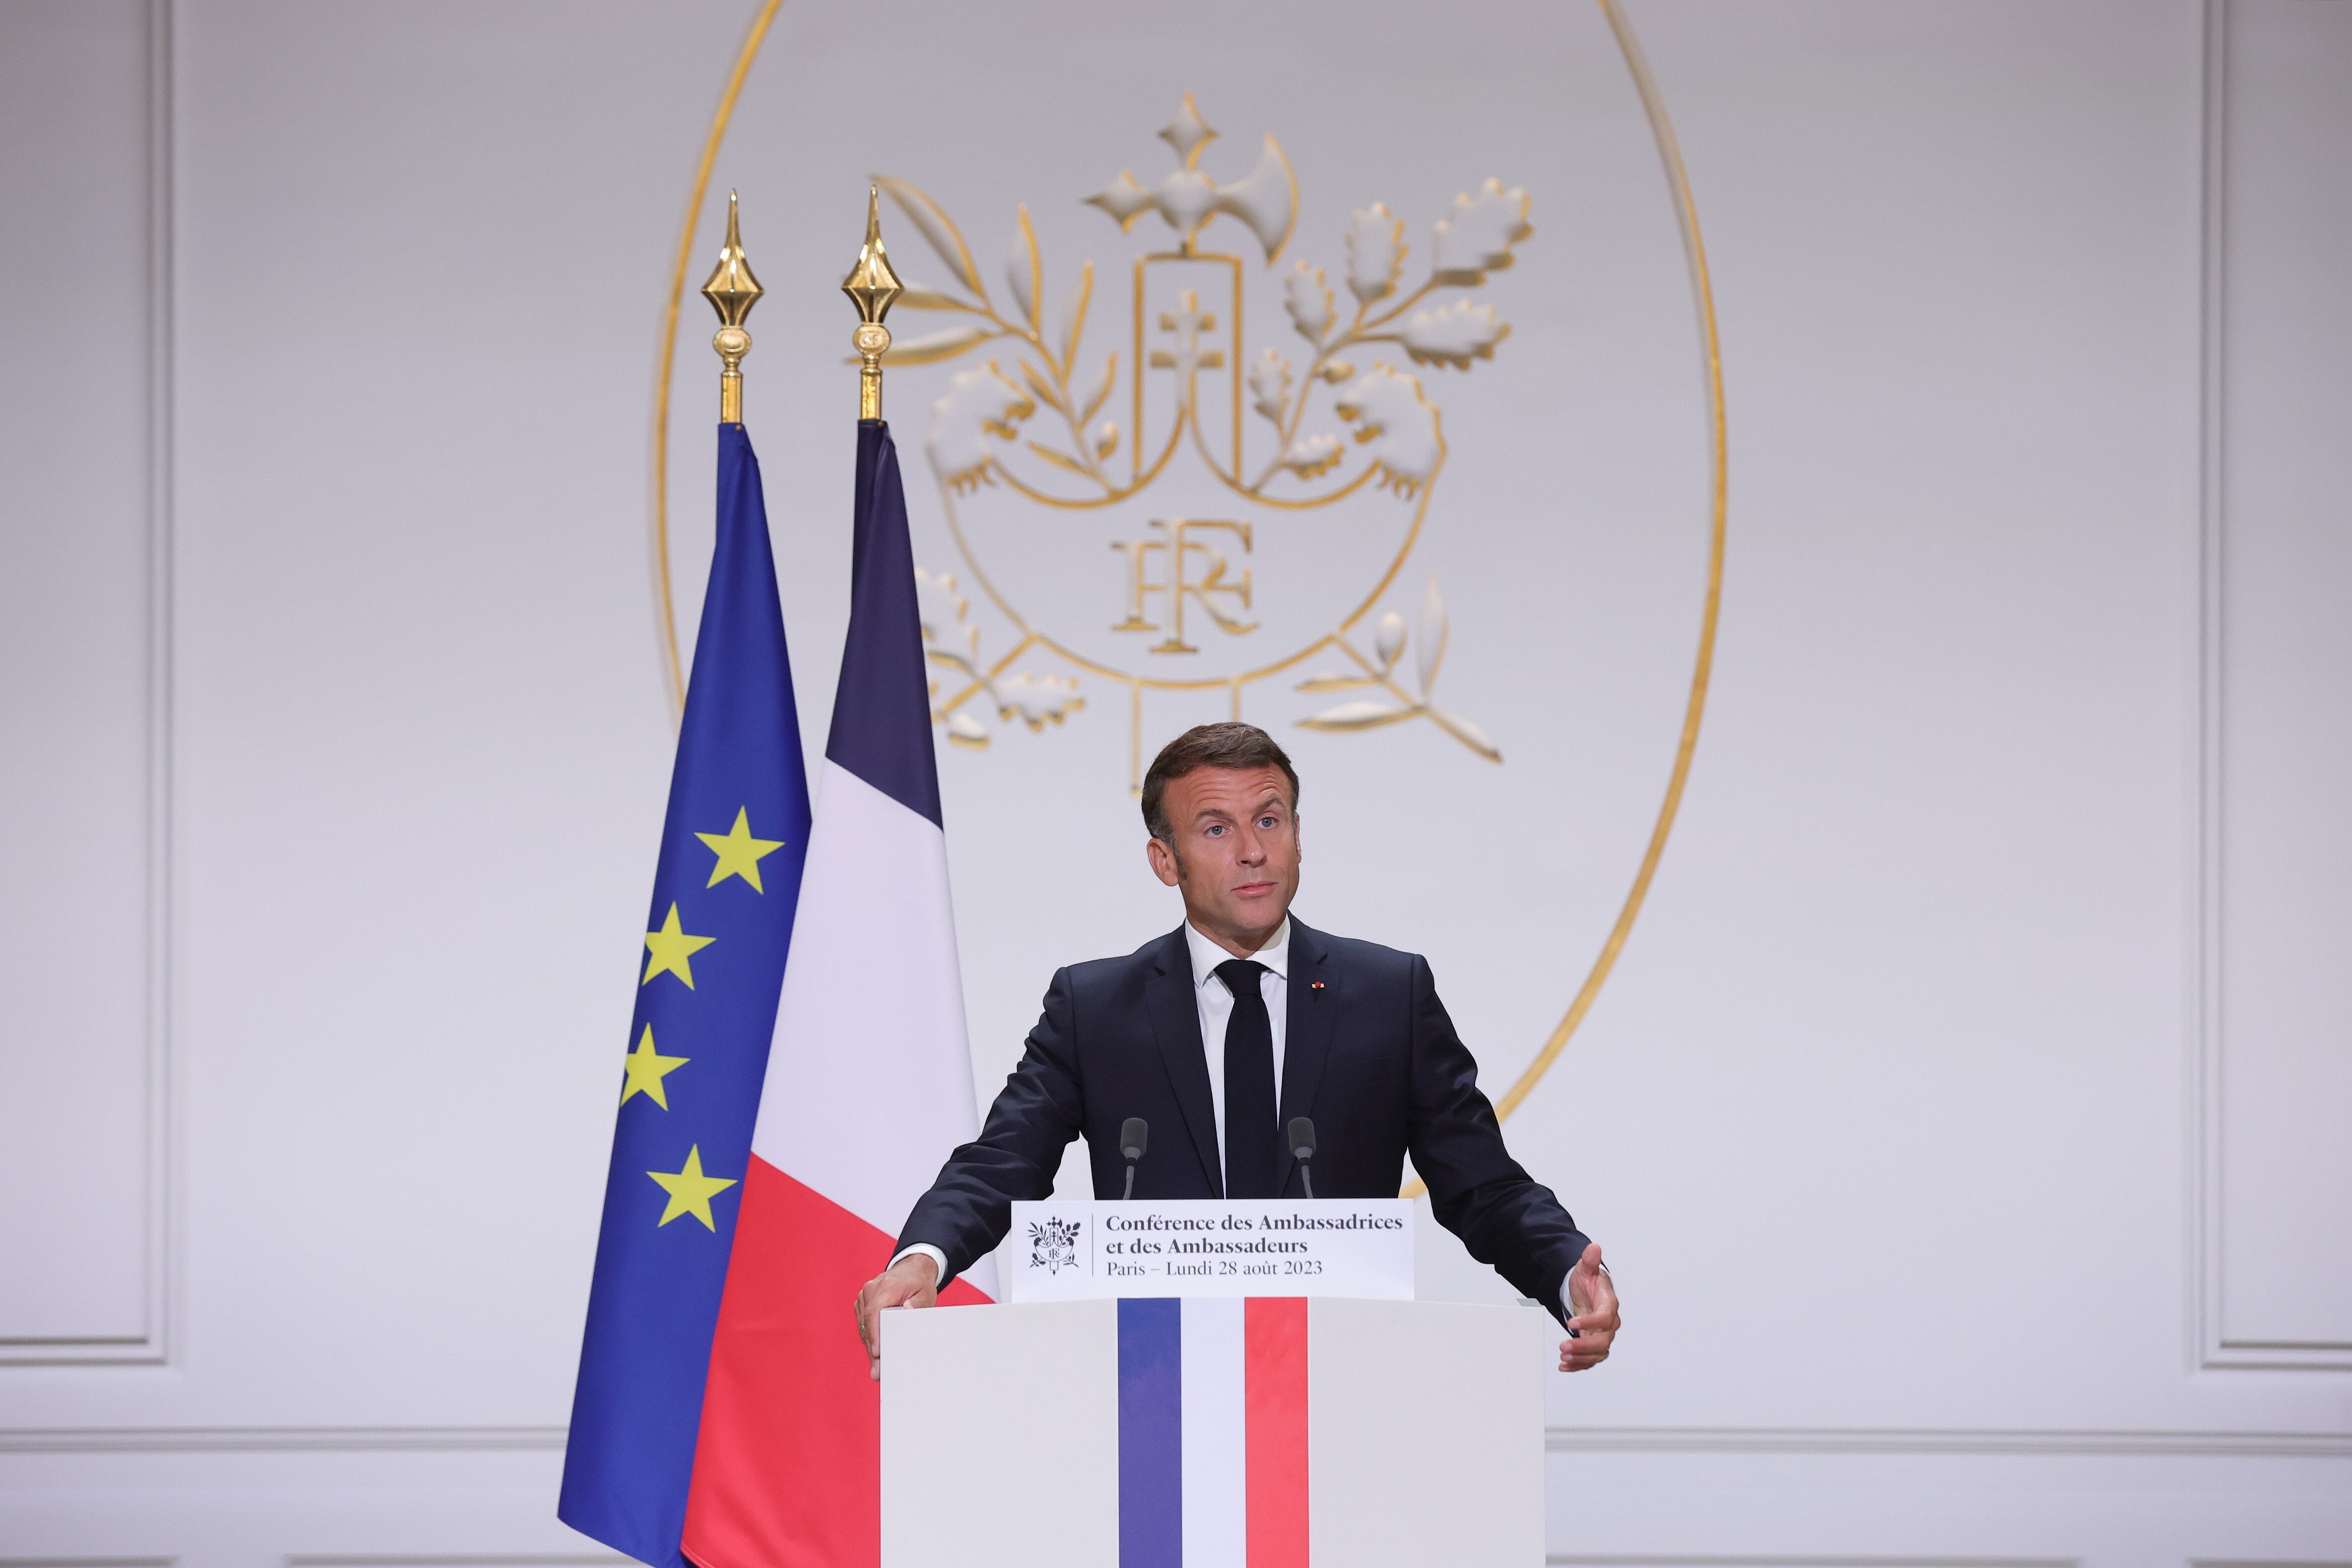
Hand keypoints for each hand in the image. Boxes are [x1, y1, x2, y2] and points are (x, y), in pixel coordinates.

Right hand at [853, 1253, 939, 1380]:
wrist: (911, 1269)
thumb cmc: (919, 1284)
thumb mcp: (925, 1294)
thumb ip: (917, 1304)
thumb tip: (907, 1311)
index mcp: (887, 1286)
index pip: (874, 1312)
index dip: (874, 1334)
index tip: (877, 1353)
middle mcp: (871, 1289)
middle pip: (867, 1324)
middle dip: (873, 1348)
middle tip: (878, 1371)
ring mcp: (864, 1295)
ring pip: (863, 1326)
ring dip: (870, 1345)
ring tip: (877, 1367)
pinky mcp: (862, 1302)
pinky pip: (863, 1323)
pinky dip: (869, 1337)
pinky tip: (876, 1352)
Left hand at [1559, 1243, 1618, 1371]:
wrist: (1588, 1291)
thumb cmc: (1589, 1281)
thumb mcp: (1586, 1268)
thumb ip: (1589, 1260)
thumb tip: (1594, 1248)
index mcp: (1609, 1304)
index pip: (1604, 1317)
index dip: (1590, 1322)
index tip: (1571, 1323)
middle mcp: (1609, 1323)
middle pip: (1602, 1341)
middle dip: (1583, 1346)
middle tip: (1563, 1346)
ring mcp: (1602, 1335)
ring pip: (1597, 1353)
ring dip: (1581, 1358)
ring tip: (1563, 1357)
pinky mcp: (1594, 1344)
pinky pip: (1590, 1359)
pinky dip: (1579, 1365)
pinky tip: (1565, 1366)